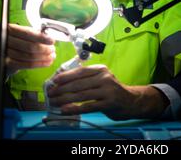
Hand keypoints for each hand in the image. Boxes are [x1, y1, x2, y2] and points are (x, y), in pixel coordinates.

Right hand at [6, 23, 55, 75]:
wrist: (1, 50)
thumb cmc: (16, 39)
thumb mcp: (22, 32)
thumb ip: (34, 33)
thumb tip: (48, 37)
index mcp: (11, 29)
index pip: (28, 34)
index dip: (42, 38)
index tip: (52, 40)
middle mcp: (7, 41)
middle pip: (30, 47)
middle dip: (44, 49)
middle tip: (53, 50)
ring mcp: (6, 53)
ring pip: (29, 57)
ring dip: (44, 57)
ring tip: (52, 56)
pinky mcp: (8, 64)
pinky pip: (26, 65)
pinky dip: (39, 64)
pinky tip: (47, 62)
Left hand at [47, 64, 168, 119]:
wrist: (130, 101)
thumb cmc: (111, 90)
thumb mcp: (101, 79)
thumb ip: (86, 79)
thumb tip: (62, 82)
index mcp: (100, 69)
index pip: (80, 71)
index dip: (66, 76)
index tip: (54, 81)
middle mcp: (104, 77)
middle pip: (78, 84)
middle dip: (61, 89)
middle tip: (50, 94)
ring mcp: (107, 90)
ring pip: (81, 95)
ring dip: (65, 99)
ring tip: (54, 103)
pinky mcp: (108, 103)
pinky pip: (87, 106)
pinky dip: (74, 108)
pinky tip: (65, 110)